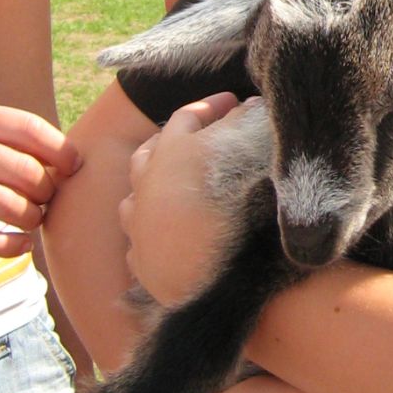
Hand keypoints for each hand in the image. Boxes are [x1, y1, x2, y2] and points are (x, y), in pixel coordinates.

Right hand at [0, 100, 79, 257]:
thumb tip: (63, 155)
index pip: (28, 128)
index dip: (60, 150)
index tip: (73, 167)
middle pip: (23, 171)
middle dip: (47, 190)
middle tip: (48, 199)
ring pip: (5, 205)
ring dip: (31, 218)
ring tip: (32, 220)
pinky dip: (8, 246)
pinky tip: (20, 245)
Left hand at [117, 93, 243, 306]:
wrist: (234, 289)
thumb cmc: (252, 218)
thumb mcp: (257, 161)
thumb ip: (249, 126)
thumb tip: (251, 106)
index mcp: (177, 152)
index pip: (190, 116)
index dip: (213, 107)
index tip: (234, 103)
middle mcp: (149, 183)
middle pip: (153, 149)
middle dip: (176, 138)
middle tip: (201, 134)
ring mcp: (139, 224)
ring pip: (135, 192)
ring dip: (153, 182)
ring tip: (175, 181)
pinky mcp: (140, 261)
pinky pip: (137, 235)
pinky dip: (151, 226)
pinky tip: (166, 228)